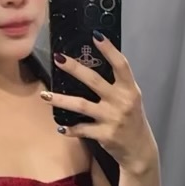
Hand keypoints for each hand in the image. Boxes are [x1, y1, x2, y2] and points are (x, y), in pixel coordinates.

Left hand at [44, 38, 158, 175]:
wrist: (139, 150)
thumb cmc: (132, 120)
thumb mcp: (131, 99)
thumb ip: (117, 84)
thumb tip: (93, 64)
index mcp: (130, 90)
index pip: (121, 65)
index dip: (109, 50)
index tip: (95, 36)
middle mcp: (121, 102)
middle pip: (94, 81)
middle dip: (75, 68)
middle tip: (58, 59)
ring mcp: (112, 118)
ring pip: (81, 105)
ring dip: (60, 100)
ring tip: (44, 95)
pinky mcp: (104, 134)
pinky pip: (82, 129)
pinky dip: (70, 129)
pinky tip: (60, 127)